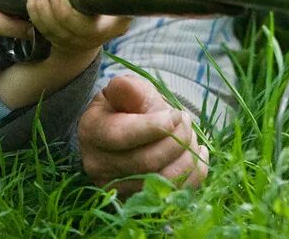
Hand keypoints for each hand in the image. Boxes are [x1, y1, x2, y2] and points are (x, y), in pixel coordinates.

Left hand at [26, 0, 130, 58]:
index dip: (75, 12)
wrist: (91, 31)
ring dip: (41, 6)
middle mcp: (94, 37)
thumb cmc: (106, 0)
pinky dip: (34, 11)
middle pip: (73, 29)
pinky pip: (41, 29)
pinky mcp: (57, 40)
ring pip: (52, 29)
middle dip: (57, 8)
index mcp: (114, 23)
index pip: (99, 24)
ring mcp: (74, 41)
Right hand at [78, 74, 208, 194]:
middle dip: (176, 140)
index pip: (122, 136)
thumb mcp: (127, 91)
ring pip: (162, 181)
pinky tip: (197, 153)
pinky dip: (194, 174)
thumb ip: (128, 88)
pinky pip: (174, 195)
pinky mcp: (137, 202)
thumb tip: (125, 86)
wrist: (128, 131)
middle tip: (186, 120)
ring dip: (186, 156)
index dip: (154, 126)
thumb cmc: (128, 106)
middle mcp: (97, 166)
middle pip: (146, 161)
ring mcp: (116, 189)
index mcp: (91, 131)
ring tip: (189, 136)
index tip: (177, 114)